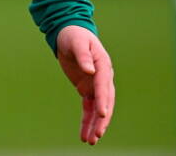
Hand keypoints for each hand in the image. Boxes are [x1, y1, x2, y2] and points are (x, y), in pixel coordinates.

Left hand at [56, 25, 113, 144]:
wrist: (70, 34)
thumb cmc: (74, 36)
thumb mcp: (77, 42)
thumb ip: (83, 55)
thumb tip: (89, 70)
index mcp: (103, 65)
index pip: (104, 85)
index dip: (104, 100)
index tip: (102, 114)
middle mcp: (103, 77)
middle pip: (106, 101)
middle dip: (102, 119)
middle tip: (98, 134)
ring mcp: (95, 85)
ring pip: (98, 109)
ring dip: (95, 125)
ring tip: (91, 141)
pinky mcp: (86, 90)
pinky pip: (88, 109)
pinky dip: (87, 122)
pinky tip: (84, 135)